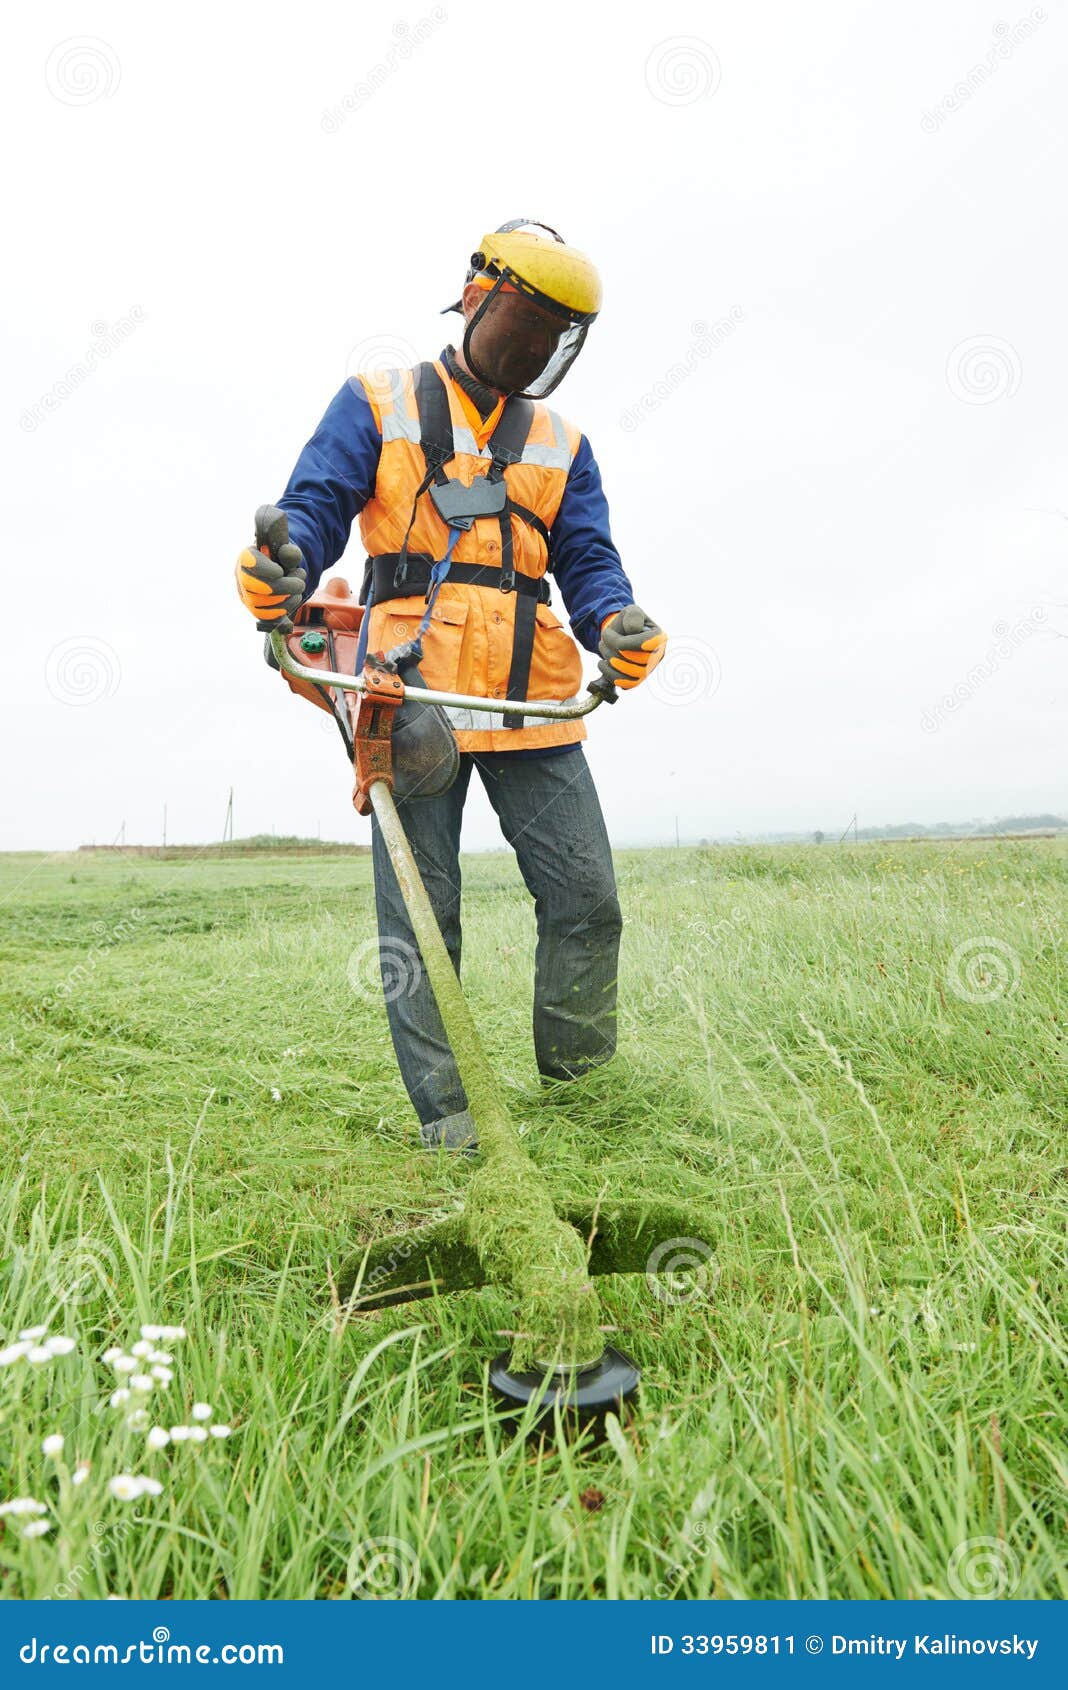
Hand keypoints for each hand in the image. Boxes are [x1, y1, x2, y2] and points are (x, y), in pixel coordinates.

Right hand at [235, 505, 306, 630]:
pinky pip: (267, 617)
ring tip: (299, 586)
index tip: (280, 571)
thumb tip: (290, 555)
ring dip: (289, 598)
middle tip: (300, 582)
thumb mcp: (286, 550)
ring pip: (264, 604)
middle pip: (257, 587)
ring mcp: (247, 597)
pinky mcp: (256, 611)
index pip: (249, 563)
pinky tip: (294, 598)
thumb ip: (290, 551)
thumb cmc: (280, 558)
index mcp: (246, 557)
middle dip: (284, 587)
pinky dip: (285, 610)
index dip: (265, 569)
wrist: (278, 570)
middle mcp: (242, 578)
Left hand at [597, 604, 666, 690]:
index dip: (627, 643)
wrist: (620, 634)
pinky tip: (602, 663)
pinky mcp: (637, 681)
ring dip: (611, 660)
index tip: (610, 635)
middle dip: (615, 649)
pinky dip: (610, 674)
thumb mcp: (631, 611)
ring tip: (603, 648)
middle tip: (605, 638)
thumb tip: (634, 630)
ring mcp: (648, 671)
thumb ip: (634, 616)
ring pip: (631, 673)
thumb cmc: (627, 622)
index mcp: (660, 638)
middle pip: (638, 661)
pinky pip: (626, 685)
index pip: (649, 645)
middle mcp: (657, 656)